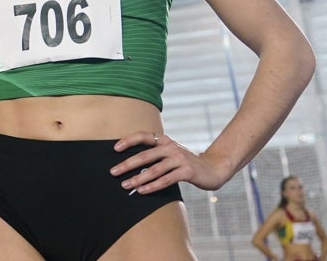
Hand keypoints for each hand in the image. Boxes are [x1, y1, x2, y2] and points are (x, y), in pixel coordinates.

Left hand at [110, 130, 233, 193]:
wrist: (213, 168)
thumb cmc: (185, 163)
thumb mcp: (171, 154)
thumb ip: (155, 155)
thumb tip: (130, 164)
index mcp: (165, 140)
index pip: (143, 136)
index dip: (128, 140)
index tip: (114, 148)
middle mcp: (171, 147)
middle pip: (145, 155)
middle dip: (127, 164)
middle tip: (113, 172)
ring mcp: (179, 159)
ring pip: (154, 170)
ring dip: (138, 178)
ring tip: (126, 185)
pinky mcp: (187, 171)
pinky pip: (166, 180)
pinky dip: (153, 186)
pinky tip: (142, 191)